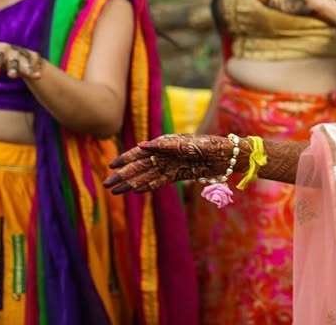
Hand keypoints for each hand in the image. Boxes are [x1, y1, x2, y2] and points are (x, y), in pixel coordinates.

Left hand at [0, 38, 44, 81]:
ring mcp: (20, 52)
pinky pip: (33, 64)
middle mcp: (6, 48)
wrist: (22, 57)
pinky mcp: (34, 57)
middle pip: (0, 54)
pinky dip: (34, 70)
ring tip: (11, 77)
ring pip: (16, 60)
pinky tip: (35, 76)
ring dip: (14, 68)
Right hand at [104, 134, 248, 193]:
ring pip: (147, 175)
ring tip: (116, 191)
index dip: (126, 159)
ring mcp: (172, 165)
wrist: (228, 156)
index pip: (141, 152)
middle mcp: (167, 155)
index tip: (112, 165)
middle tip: (107, 184)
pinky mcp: (179, 175)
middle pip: (141, 166)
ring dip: (132, 183)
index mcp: (167, 144)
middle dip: (124, 175)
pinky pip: (160, 181)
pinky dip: (148, 186)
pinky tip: (136, 191)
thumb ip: (166, 146)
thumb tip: (142, 146)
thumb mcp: (189, 144)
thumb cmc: (210, 145)